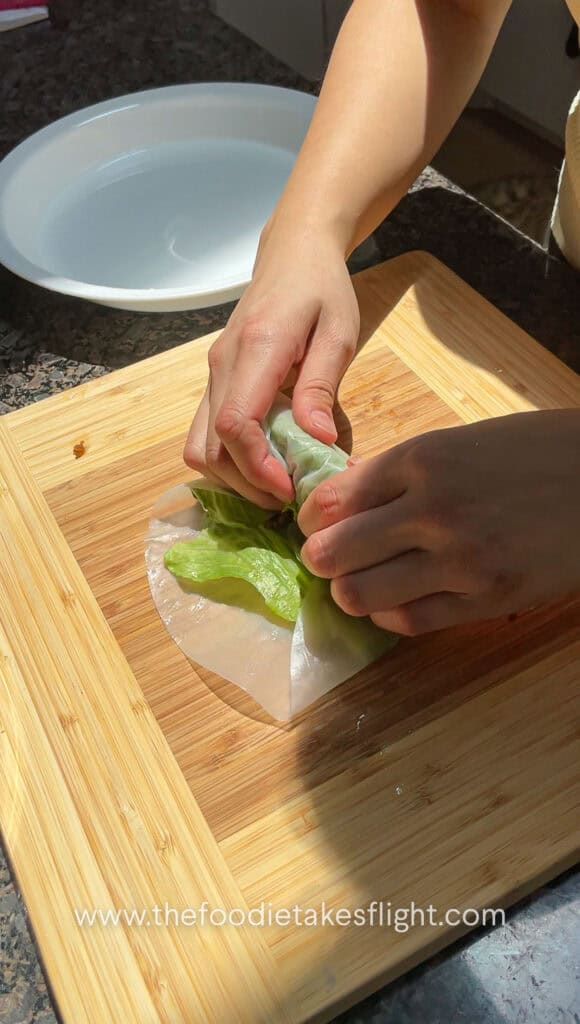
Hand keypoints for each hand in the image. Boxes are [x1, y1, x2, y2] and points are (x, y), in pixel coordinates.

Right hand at [183, 221, 359, 506]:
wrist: (292, 253)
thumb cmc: (322, 289)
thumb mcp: (338, 332)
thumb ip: (322, 387)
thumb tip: (317, 441)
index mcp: (257, 349)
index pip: (236, 424)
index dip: (258, 468)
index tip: (290, 488)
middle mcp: (222, 365)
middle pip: (211, 448)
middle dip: (248, 484)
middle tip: (291, 496)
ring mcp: (212, 374)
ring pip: (199, 448)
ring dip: (233, 478)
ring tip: (277, 484)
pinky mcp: (213, 381)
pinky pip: (203, 435)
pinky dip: (226, 461)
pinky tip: (262, 464)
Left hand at [299, 410, 579, 634]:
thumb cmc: (537, 451)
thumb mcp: (462, 441)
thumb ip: (401, 469)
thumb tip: (343, 491)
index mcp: (422, 458)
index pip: (331, 500)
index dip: (310, 519)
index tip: (313, 526)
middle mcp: (432, 509)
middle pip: (334, 551)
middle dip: (320, 559)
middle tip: (328, 560)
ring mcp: (460, 560)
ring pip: (361, 594)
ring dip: (349, 592)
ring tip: (357, 585)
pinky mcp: (487, 599)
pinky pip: (409, 621)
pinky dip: (388, 615)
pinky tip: (392, 603)